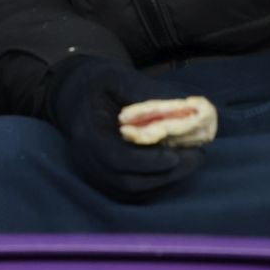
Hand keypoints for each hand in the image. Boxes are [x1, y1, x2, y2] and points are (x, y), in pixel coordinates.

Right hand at [48, 56, 207, 201]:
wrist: (74, 96)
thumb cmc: (98, 84)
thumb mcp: (116, 77)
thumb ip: (143, 91)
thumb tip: (182, 106)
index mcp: (87, 133)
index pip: (117, 159)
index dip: (148, 161)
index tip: (175, 153)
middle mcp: (88, 161)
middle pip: (128, 182)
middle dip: (166, 173)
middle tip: (196, 156)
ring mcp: (96, 174)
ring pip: (134, 192)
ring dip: (166, 179)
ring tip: (191, 159)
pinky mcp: (106, 180)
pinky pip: (135, 192)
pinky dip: (158, 183)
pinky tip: (176, 166)